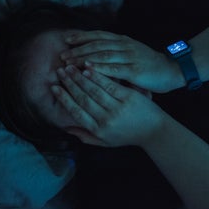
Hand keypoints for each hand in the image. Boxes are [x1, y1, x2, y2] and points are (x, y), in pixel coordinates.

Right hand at [51, 64, 167, 146]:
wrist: (154, 132)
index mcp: (98, 130)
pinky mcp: (129, 98)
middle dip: (69, 84)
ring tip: (70, 66)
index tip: (54, 88)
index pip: (76, 112)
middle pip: (83, 99)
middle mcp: (106, 119)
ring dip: (80, 77)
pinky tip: (89, 67)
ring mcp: (118, 108)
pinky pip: (110, 85)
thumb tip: (66, 128)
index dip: (64, 99)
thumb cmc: (129, 136)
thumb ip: (86, 135)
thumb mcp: (106, 141)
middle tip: (60, 71)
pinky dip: (98, 76)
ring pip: (94, 90)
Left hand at [60, 31, 183, 92]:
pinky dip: (99, 68)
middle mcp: (125, 46)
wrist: (173, 70)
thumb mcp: (133, 55)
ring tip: (69, 62)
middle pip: (97, 44)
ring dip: (84, 58)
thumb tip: (97, 57)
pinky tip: (87, 69)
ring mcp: (130, 57)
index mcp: (124, 41)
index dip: (82, 37)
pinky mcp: (135, 70)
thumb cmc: (151, 66)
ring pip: (102, 55)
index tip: (67, 40)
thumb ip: (117, 54)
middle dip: (78, 49)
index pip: (99, 36)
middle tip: (62, 55)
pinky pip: (114, 68)